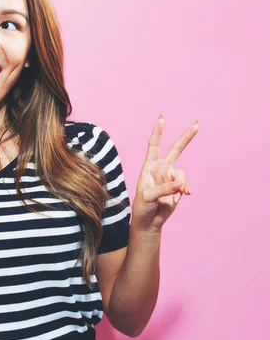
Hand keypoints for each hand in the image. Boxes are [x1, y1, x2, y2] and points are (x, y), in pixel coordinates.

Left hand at [131, 115, 198, 232]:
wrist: (149, 221)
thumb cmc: (142, 207)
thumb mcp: (147, 197)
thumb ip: (163, 189)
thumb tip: (179, 184)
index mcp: (149, 167)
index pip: (153, 145)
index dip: (158, 132)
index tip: (162, 118)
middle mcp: (161, 169)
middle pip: (175, 149)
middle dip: (186, 137)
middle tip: (197, 124)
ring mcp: (170, 178)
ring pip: (181, 173)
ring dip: (179, 183)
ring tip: (172, 194)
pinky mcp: (178, 187)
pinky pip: (185, 184)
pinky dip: (185, 189)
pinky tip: (183, 195)